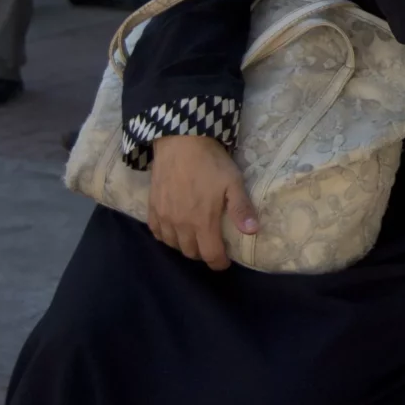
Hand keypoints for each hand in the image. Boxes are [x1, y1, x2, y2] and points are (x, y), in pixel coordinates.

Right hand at [146, 134, 257, 269]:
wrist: (181, 141)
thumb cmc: (211, 162)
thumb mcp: (233, 183)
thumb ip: (241, 209)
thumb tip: (252, 232)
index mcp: (202, 222)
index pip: (210, 255)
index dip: (219, 263)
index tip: (224, 262)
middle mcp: (180, 224)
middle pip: (190, 252)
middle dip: (203, 253)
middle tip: (211, 245)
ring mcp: (164, 216)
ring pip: (172, 244)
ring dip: (184, 246)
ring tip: (195, 238)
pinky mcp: (152, 206)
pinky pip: (156, 232)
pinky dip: (166, 236)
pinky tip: (174, 230)